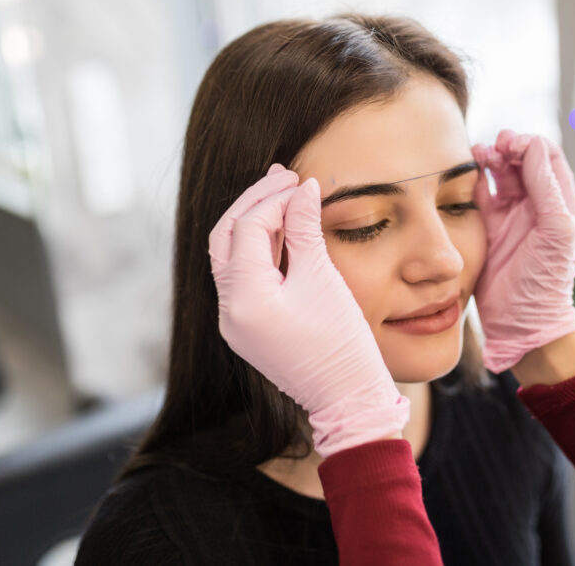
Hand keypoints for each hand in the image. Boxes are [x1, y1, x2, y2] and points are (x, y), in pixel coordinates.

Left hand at [208, 163, 408, 457]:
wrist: (347, 398)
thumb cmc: (341, 342)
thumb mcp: (323, 278)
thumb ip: (304, 229)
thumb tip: (302, 188)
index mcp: (244, 298)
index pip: (249, 228)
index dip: (276, 199)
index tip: (304, 182)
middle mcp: (228, 310)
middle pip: (227, 237)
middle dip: (255, 203)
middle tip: (283, 176)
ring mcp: (233, 321)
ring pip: (230, 255)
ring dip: (254, 223)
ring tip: (283, 195)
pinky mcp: (246, 327)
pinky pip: (242, 277)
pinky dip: (259, 249)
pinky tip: (282, 230)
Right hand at [470, 130, 574, 372]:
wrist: (521, 323)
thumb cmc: (546, 280)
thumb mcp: (555, 231)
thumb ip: (545, 188)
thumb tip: (532, 147)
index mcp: (559, 203)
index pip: (546, 157)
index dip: (530, 144)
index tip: (513, 145)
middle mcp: (535, 206)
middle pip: (521, 161)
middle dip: (508, 147)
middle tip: (495, 147)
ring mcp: (510, 217)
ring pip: (498, 174)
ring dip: (489, 159)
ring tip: (479, 154)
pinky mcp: (487, 230)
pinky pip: (478, 196)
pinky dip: (472, 180)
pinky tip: (466, 173)